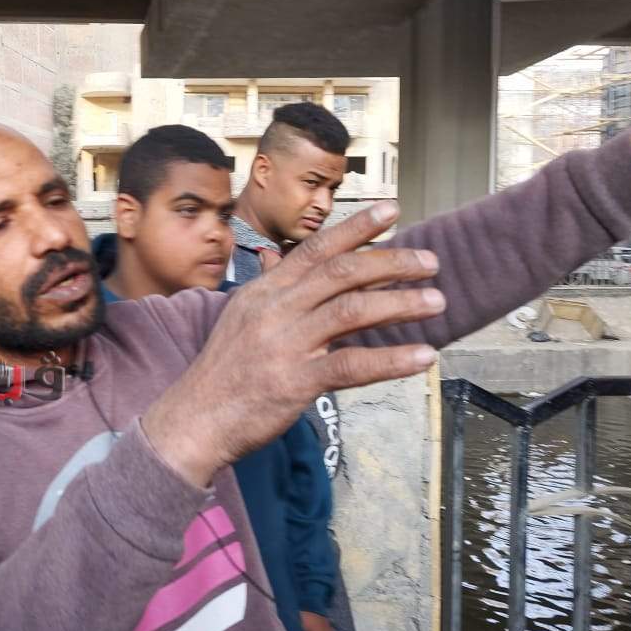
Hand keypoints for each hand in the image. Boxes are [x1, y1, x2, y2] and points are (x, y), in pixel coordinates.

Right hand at [144, 201, 442, 486]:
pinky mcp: (295, 382)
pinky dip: (391, 360)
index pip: (316, 249)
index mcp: (265, 291)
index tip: (392, 211)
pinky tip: (423, 357)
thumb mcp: (241, 318)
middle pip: (342, 272)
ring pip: (352, 311)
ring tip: (436, 301)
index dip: (357, 228)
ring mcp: (285, 344)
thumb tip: (281, 259)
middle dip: (391, 261)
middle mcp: (276, 309)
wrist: (195, 419)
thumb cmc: (223, 371)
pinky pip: (352, 366)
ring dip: (400, 303)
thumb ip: (270, 288)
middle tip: (430, 260)